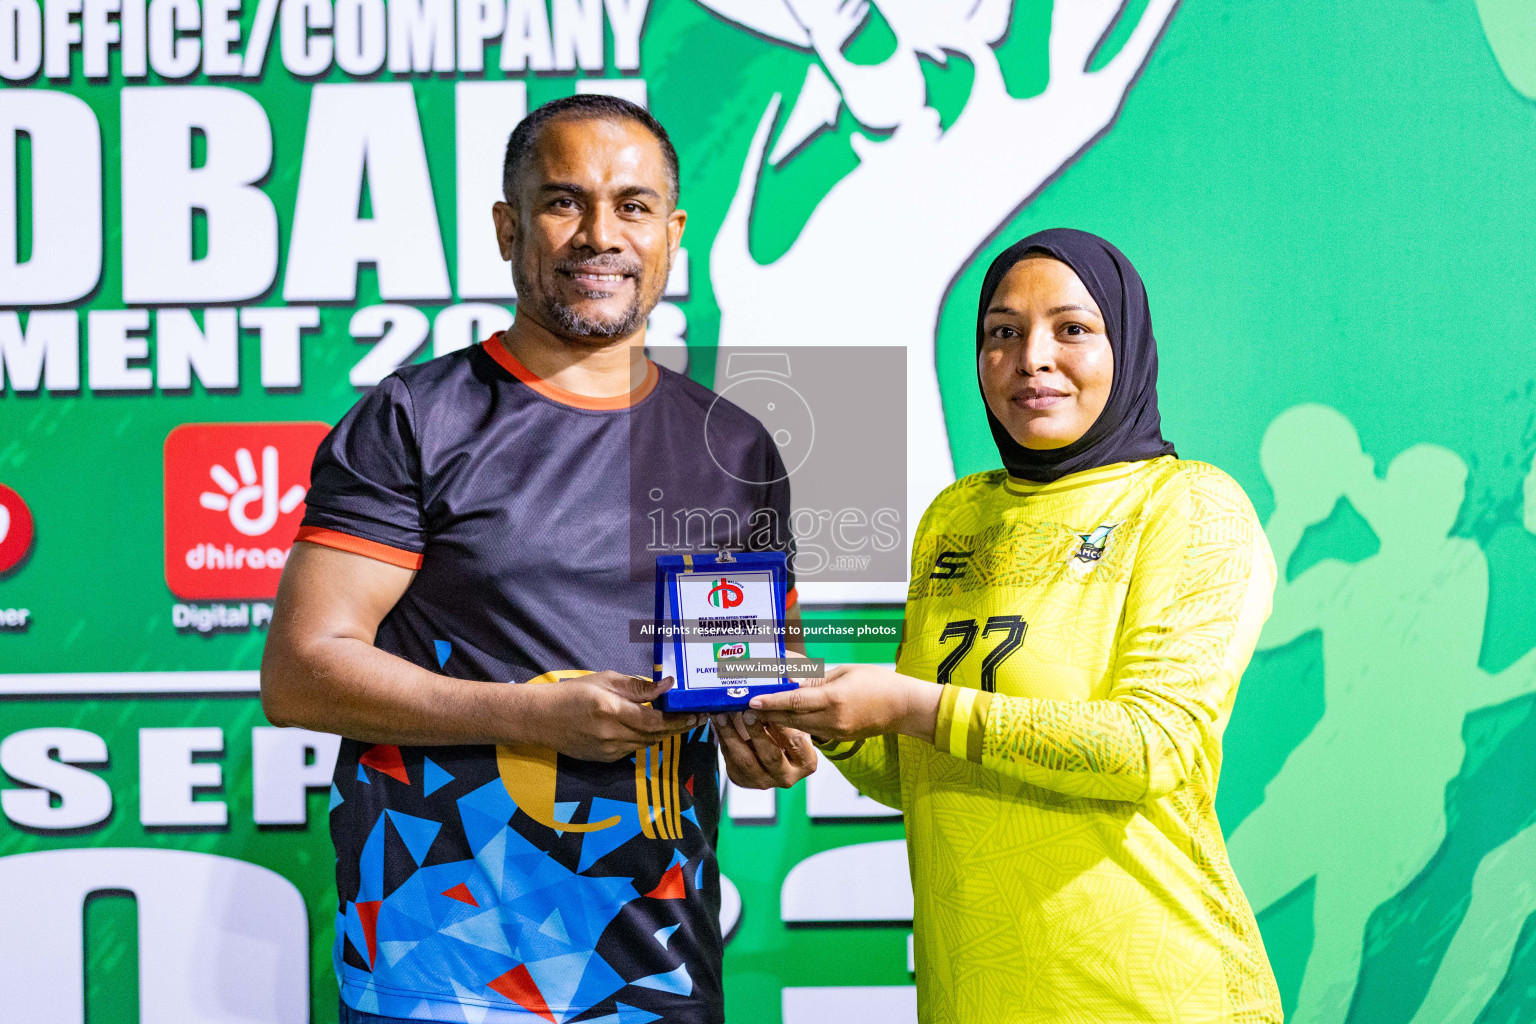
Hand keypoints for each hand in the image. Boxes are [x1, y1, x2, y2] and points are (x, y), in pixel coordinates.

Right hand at [526, 672, 702, 762]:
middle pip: (655, 735)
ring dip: (666, 734)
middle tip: (698, 718)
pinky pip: (633, 749)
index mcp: (611, 711)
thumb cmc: (573, 693)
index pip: (654, 720)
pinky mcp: (605, 759)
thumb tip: (667, 685)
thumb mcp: (605, 680)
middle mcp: (612, 734)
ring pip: (647, 744)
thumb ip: (638, 686)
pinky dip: (646, 739)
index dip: (678, 719)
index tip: (696, 713)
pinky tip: (654, 729)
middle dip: (679, 727)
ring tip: (682, 722)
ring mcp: (608, 750)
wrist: (541, 719)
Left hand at [713, 711, 817, 788]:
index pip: (795, 741)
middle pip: (770, 754)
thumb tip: (788, 678)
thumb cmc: (790, 731)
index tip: (769, 704)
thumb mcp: (797, 718)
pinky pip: (731, 761)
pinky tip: (718, 723)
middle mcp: (787, 777)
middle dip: (755, 731)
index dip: (781, 721)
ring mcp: (764, 781)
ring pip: (745, 760)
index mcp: (807, 762)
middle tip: (745, 710)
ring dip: (731, 735)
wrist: (778, 752)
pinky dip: (723, 740)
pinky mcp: (744, 780)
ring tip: (722, 714)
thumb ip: (793, 702)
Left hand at [749, 664, 940, 744]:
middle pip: (790, 718)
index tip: (751, 701)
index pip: (794, 700)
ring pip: (797, 728)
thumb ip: (813, 678)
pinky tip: (780, 719)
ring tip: (757, 712)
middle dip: (766, 713)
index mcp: (834, 699)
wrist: (903, 707)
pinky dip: (792, 726)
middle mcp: (832, 719)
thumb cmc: (876, 682)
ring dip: (776, 721)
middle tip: (744, 706)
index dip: (770, 701)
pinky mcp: (837, 738)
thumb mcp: (843, 672)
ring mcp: (835, 732)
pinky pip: (809, 732)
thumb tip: (787, 677)